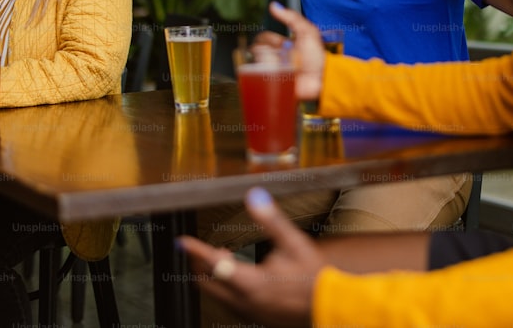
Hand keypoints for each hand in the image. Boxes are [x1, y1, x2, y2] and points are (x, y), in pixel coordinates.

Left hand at [179, 187, 324, 326]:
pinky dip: (227, 288)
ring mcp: (249, 313)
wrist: (330, 305)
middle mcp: (244, 301)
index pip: (213, 262)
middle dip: (200, 264)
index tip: (183, 241)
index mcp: (250, 282)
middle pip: (207, 284)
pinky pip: (230, 304)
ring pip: (217, 296)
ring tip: (225, 258)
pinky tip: (241, 278)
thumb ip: (271, 220)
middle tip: (200, 249)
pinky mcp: (256, 318)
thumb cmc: (313, 275)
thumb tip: (255, 197)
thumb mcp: (293, 242)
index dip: (195, 249)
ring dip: (214, 277)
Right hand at [260, 3, 324, 100]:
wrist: (322, 79)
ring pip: (258, 63)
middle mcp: (277, 57)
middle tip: (278, 55)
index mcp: (284, 44)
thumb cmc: (317, 57)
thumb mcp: (307, 32)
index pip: (265, 38)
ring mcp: (275, 71)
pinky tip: (275, 75)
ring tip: (278, 66)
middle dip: (264, 51)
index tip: (274, 42)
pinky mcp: (274, 84)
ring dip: (266, 63)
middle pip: (258, 50)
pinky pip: (260, 79)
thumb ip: (292, 18)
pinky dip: (263, 76)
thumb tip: (274, 5)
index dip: (266, 39)